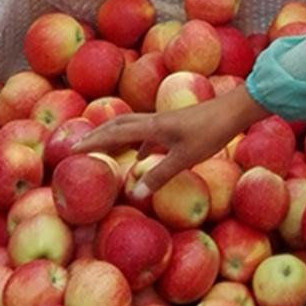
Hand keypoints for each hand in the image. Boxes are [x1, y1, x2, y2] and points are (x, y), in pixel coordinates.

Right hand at [70, 84, 268, 191]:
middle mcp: (153, 121)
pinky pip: (147, 133)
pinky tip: (142, 155)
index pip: (113, 134)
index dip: (92, 142)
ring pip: (130, 127)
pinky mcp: (174, 125)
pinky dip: (136, 142)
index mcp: (152, 127)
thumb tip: (135, 195)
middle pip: (117, 125)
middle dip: (96, 135)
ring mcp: (164, 122)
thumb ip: (160, 175)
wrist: (234, 110)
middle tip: (77, 146)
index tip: (71, 150)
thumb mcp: (186, 158)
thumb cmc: (211, 132)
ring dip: (113, 136)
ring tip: (101, 148)